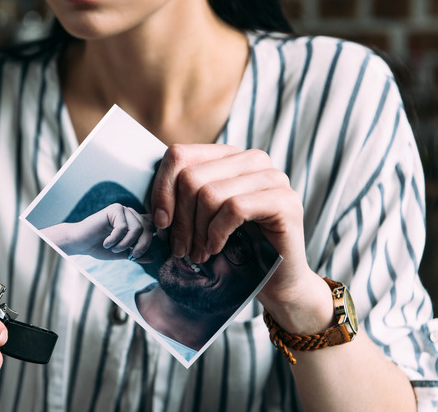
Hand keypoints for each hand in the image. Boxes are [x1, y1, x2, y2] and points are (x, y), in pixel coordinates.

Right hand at [41, 203, 155, 261]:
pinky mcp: (114, 209)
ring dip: (126, 243)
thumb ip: (135, 254)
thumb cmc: (98, 247)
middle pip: (148, 228)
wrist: (79, 242)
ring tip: (114, 249)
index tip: (155, 247)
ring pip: (137, 228)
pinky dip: (115, 239)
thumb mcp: (121, 253)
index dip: (159, 234)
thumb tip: (153, 257)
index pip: (153, 226)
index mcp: (134, 222)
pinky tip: (106, 243)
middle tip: (132, 256)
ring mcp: (123, 210)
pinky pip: (123, 227)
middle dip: (142, 245)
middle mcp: (131, 214)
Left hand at [150, 144, 324, 319]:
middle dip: (180, 219)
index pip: (180, 155)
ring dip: (197, 232)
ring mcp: (272, 177)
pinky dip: (217, 233)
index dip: (162, 189)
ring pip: (210, 193)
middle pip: (191, 177)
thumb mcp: (200, 218)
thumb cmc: (234, 248)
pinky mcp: (285, 201)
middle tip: (180, 249)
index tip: (161, 222)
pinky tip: (216, 249)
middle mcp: (251, 159)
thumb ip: (181, 199)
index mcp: (228, 156)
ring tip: (198, 254)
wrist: (275, 280)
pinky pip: (234, 208)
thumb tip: (152, 206)